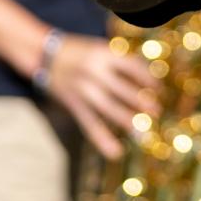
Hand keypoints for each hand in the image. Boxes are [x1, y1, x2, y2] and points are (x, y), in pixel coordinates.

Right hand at [42, 33, 158, 159]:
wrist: (42, 54)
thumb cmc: (78, 50)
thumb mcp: (99, 48)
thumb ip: (120, 61)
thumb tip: (147, 76)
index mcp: (104, 54)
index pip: (132, 67)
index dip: (147, 78)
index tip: (158, 89)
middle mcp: (94, 71)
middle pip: (122, 90)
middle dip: (141, 102)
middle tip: (156, 112)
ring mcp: (83, 89)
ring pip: (108, 108)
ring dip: (127, 121)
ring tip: (143, 133)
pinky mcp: (73, 103)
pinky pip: (90, 123)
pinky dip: (102, 139)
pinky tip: (115, 152)